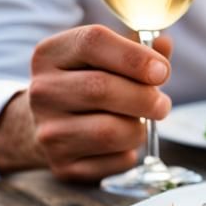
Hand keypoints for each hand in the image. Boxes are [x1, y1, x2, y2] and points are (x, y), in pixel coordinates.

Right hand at [0, 26, 172, 181]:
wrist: (52, 125)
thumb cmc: (90, 82)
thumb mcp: (107, 57)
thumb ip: (138, 47)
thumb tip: (164, 43)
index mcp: (51, 54)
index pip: (92, 42)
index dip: (135, 56)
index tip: (162, 71)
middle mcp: (42, 91)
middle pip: (101, 88)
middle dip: (144, 98)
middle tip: (163, 104)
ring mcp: (47, 130)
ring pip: (109, 131)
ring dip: (138, 128)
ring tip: (140, 122)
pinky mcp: (62, 164)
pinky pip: (113, 161)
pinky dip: (129, 153)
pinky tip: (122, 143)